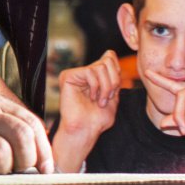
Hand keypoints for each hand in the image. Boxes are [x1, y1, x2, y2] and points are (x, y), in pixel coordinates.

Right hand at [51, 51, 121, 170]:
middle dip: (113, 81)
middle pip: (107, 60)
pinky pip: (89, 72)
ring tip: (100, 101)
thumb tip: (110, 53)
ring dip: (106, 87)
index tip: (114, 91)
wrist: (86, 130)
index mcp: (95, 76)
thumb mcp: (113, 95)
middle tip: (108, 97)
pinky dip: (95, 87)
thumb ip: (113, 76)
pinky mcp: (67, 76)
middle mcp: (84, 73)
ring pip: (100, 67)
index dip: (116, 72)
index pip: (110, 57)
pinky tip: (91, 98)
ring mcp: (75, 74)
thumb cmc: (98, 118)